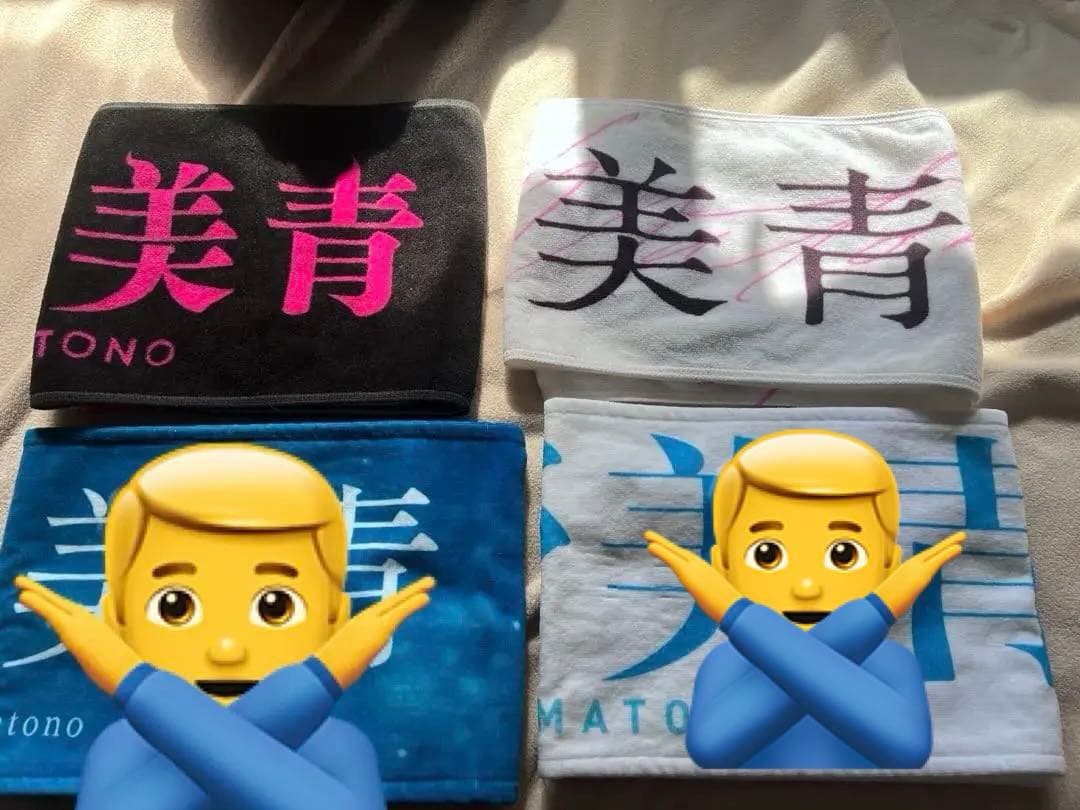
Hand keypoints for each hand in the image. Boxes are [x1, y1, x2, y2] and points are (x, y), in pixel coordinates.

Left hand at [14, 575, 141, 694]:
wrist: (128, 672)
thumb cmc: (125, 670)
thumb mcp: (113, 658)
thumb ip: (105, 653)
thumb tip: (109, 660)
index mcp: (96, 628)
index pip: (72, 613)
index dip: (57, 605)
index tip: (45, 598)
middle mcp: (88, 620)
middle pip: (60, 602)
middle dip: (42, 592)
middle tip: (22, 581)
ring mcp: (80, 622)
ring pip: (53, 603)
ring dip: (36, 592)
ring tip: (19, 582)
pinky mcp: (70, 627)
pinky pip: (50, 611)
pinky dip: (36, 603)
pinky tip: (22, 596)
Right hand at [315, 576, 433, 689]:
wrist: (324, 671)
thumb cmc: (329, 670)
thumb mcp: (343, 659)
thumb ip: (351, 656)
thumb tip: (352, 665)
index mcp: (358, 626)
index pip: (381, 611)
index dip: (395, 604)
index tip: (407, 597)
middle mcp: (365, 618)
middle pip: (392, 601)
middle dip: (410, 592)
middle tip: (428, 582)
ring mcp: (372, 621)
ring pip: (398, 602)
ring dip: (415, 592)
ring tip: (430, 583)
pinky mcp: (380, 627)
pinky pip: (400, 611)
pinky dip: (413, 603)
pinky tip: (426, 598)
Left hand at [643, 530, 742, 622]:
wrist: (735, 610)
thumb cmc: (731, 610)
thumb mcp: (724, 605)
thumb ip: (719, 606)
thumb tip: (721, 616)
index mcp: (708, 574)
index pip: (690, 561)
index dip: (678, 554)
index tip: (669, 549)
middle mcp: (702, 567)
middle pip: (680, 552)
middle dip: (666, 544)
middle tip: (651, 536)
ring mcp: (695, 568)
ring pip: (674, 552)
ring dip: (660, 542)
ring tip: (647, 536)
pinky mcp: (688, 572)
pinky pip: (671, 559)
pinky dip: (660, 552)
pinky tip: (649, 546)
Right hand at [874, 531, 964, 618]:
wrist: (881, 605)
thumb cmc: (884, 605)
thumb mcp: (892, 597)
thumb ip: (895, 596)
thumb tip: (892, 603)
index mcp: (905, 570)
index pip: (924, 558)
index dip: (935, 552)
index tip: (946, 546)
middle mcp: (911, 565)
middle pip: (932, 551)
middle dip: (946, 543)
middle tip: (961, 535)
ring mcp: (916, 567)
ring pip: (937, 552)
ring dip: (950, 542)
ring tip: (963, 536)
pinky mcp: (923, 572)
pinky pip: (939, 559)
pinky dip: (949, 552)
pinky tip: (959, 547)